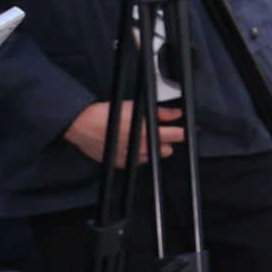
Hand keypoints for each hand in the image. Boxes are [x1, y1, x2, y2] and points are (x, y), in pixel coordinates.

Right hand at [63, 102, 183, 165]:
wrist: (82, 125)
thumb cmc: (108, 113)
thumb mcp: (136, 107)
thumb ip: (160, 112)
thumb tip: (176, 113)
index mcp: (147, 133)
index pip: (178, 136)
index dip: (185, 131)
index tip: (189, 129)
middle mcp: (141, 149)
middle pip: (167, 150)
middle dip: (167, 141)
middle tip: (161, 132)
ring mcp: (131, 158)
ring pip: (153, 158)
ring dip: (153, 149)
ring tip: (142, 138)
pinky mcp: (121, 163)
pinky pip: (137, 162)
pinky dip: (138, 155)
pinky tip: (131, 145)